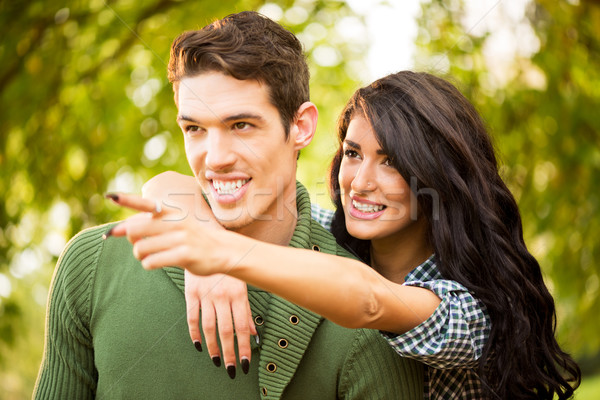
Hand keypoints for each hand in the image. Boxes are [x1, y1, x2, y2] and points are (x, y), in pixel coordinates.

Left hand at [108, 192, 229, 274]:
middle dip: (128, 237)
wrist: (222, 250)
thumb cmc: (192, 238)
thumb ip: (152, 223)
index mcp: (172, 212)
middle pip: (135, 229)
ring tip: (147, 256)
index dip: (127, 200)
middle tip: (136, 243)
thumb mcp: (176, 223)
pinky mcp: (184, 255)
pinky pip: (152, 261)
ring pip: (141, 248)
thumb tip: (119, 229)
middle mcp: (175, 223)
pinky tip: (155, 263)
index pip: (146, 204)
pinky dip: (148, 264)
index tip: (110, 197)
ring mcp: (181, 239)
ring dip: (139, 255)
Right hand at [185, 270, 256, 376]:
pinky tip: (198, 344)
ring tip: (216, 359)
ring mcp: (206, 294)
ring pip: (209, 326)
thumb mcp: (241, 286)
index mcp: (238, 294)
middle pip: (226, 329)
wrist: (207, 245)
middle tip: (230, 368)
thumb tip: (253, 333)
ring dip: (213, 346)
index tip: (244, 362)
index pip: (242, 326)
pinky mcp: (191, 293)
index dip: (243, 346)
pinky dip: (194, 332)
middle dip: (229, 351)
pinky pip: (192, 317)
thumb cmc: (228, 268)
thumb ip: (246, 311)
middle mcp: (222, 295)